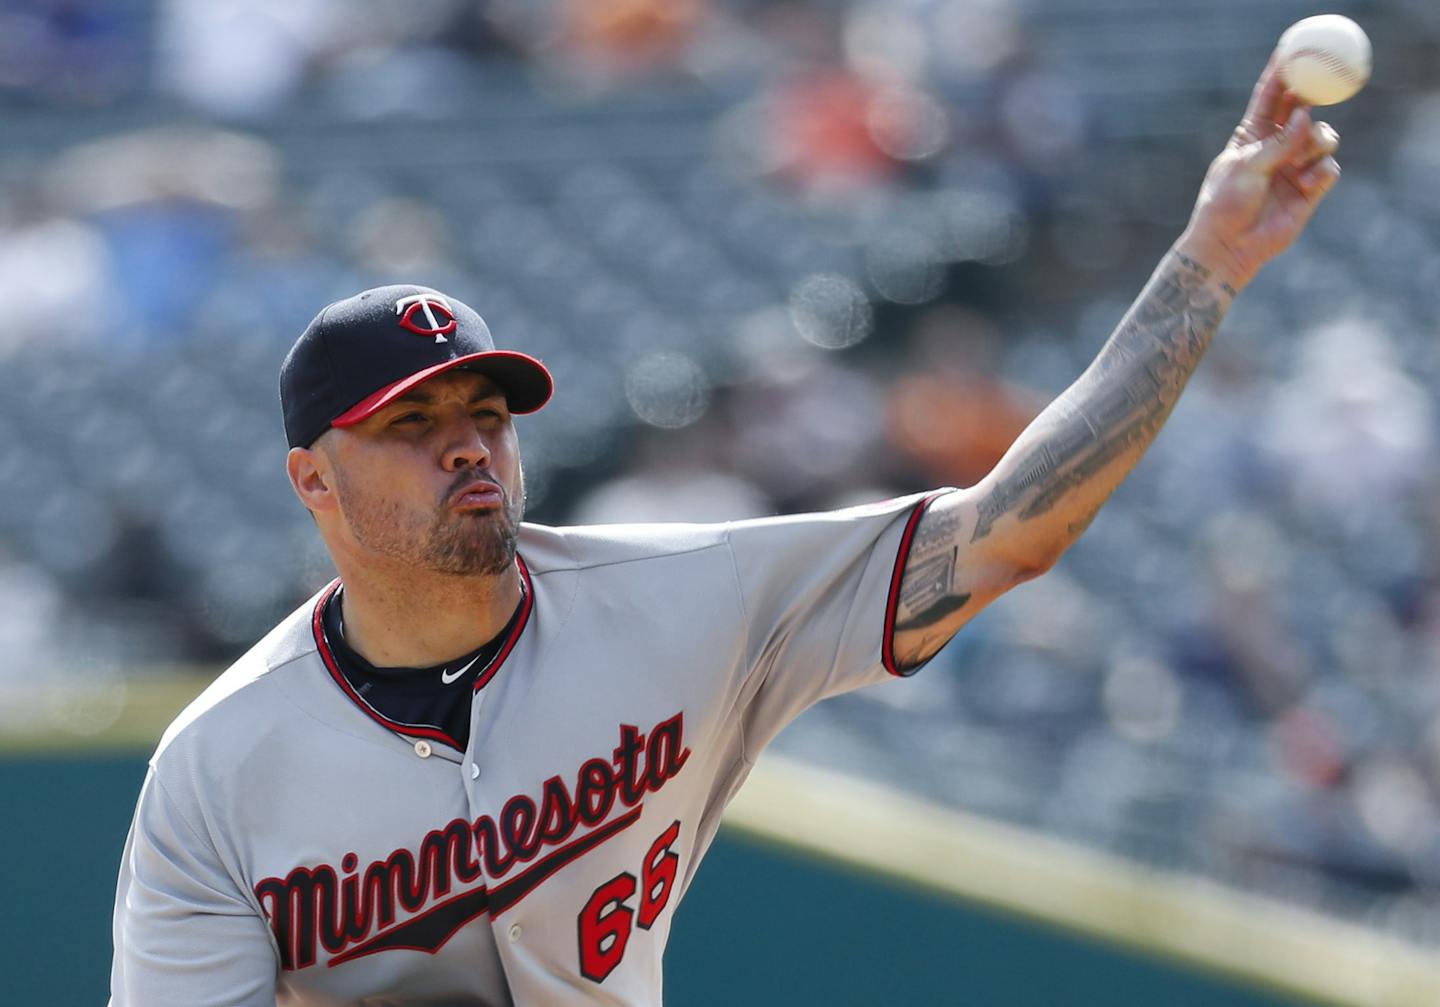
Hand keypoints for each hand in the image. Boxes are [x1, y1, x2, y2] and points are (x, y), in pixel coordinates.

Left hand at [1178, 52, 1341, 290]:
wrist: (1230, 247)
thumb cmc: (1226, 204)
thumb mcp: (1246, 166)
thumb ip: (1278, 142)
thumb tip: (1306, 116)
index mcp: (1251, 137)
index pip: (1269, 99)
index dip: (1281, 76)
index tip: (1290, 54)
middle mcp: (1276, 148)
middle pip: (1302, 111)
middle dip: (1312, 98)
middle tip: (1320, 87)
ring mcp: (1294, 167)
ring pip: (1323, 138)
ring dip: (1317, 143)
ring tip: (1300, 162)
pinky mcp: (1309, 190)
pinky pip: (1330, 169)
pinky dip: (1320, 174)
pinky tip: (1304, 186)